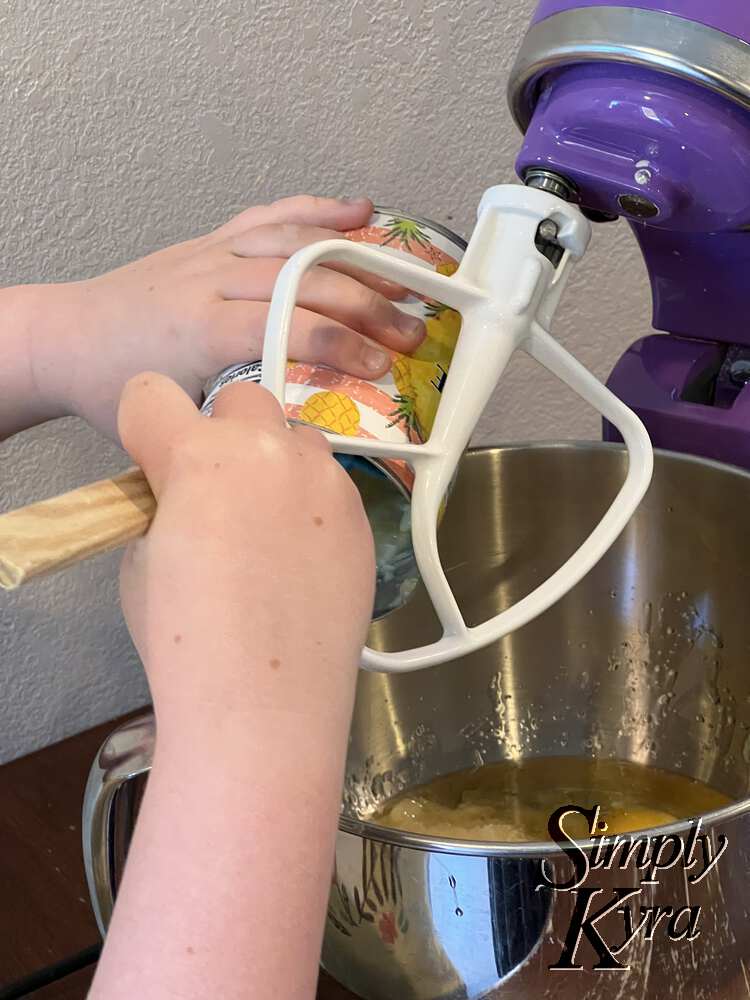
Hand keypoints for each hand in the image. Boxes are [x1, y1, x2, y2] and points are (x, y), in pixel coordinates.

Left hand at [31, 195, 423, 438]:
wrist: (64, 336)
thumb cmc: (111, 387)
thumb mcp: (169, 422)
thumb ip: (230, 429)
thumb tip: (296, 446)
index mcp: (200, 330)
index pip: (288, 328)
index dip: (342, 346)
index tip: (382, 367)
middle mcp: (211, 280)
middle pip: (306, 279)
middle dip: (368, 305)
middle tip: (413, 331)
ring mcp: (213, 251)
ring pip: (297, 241)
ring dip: (358, 259)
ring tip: (407, 279)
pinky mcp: (212, 239)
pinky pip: (271, 215)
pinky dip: (318, 210)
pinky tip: (359, 211)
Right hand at [89, 372, 374, 999]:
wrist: (265, 705)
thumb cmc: (186, 641)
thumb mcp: (145, 561)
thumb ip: (165, 504)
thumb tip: (185, 495)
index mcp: (197, 454)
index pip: (152, 392)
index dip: (145, 427)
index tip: (153, 462)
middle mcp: (269, 450)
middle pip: (241, 397)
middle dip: (223, 432)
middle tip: (217, 491)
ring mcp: (326, 481)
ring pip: (298, 437)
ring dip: (277, 463)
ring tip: (268, 527)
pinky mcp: (363, 516)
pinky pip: (332, 485)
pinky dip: (313, 504)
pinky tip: (303, 559)